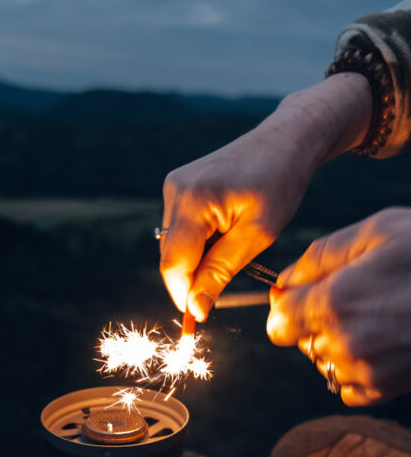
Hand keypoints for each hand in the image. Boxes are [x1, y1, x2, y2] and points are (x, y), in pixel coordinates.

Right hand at [158, 74, 372, 321]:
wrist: (287, 139)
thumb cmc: (280, 182)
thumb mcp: (257, 235)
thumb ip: (220, 272)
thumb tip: (195, 308)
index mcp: (193, 200)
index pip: (174, 265)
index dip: (184, 295)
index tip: (202, 316)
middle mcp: (175, 190)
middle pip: (170, 257)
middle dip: (191, 279)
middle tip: (221, 291)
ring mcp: (174, 185)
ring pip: (174, 245)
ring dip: (197, 261)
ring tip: (232, 252)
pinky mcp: (179, 185)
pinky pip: (180, 229)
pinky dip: (198, 243)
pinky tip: (225, 236)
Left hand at [267, 207, 410, 405]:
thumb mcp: (378, 231)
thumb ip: (320, 257)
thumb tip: (283, 282)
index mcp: (334, 302)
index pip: (277, 322)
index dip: (287, 306)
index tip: (305, 295)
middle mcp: (343, 343)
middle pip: (300, 341)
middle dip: (315, 320)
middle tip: (358, 297)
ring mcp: (364, 370)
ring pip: (323, 363)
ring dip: (337, 344)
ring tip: (378, 317)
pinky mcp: (384, 390)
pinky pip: (347, 387)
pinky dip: (356, 369)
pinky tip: (383, 343)